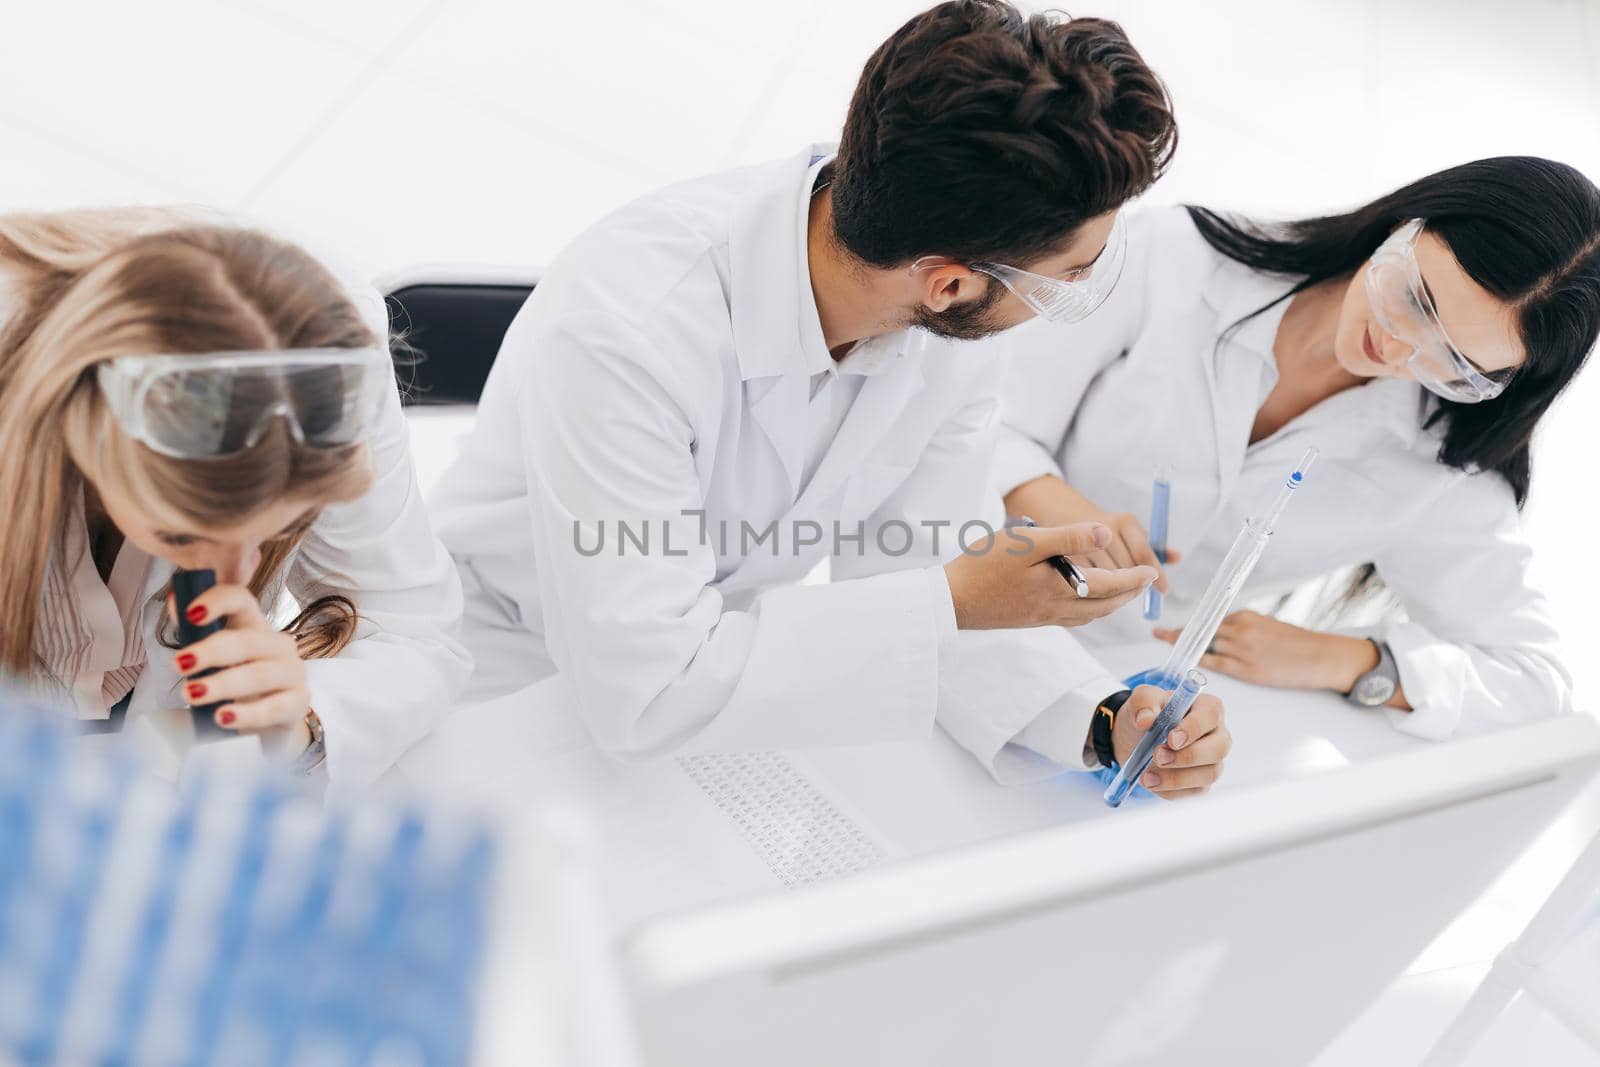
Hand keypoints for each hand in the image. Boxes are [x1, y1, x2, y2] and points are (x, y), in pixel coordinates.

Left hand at [169, 584, 312, 751]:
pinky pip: (273, 708)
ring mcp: (293, 672)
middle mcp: (278, 644)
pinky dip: (246, 714)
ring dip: (223, 684)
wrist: (268, 724)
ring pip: (258, 675)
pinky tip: (223, 718)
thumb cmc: (236, 685)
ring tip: (192, 694)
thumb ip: (195, 634)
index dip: (217, 602)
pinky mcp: (299, 702)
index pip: (241, 600)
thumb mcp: (215, 660)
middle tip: (180, 664)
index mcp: (254, 625)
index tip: (191, 615)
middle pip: (247, 641)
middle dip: (211, 652)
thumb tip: (173, 604)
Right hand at [945, 522, 1156, 629]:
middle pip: (1103, 606)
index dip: (1133, 580)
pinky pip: (1070, 618)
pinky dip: (1088, 610)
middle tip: (1143, 582)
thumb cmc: (983, 567)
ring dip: (1110, 604)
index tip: (1151, 573)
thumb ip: (1069, 538)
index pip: (1109, 587)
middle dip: (1127, 595)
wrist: (951, 600)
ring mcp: (1042, 617)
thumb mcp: (1027, 542)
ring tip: (1120, 591)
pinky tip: (1082, 601)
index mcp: (1060, 590)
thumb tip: (1105, 536)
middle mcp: (1055, 609)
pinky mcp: (1029, 619)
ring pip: (1088, 615)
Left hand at [1109, 685, 1229, 797]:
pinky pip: (1194, 792)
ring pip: (1208, 774)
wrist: (1136, 737)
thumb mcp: (1142, 699)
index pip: (1210, 716)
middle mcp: (1217, 735)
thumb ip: (1144, 703)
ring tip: (1148, 776)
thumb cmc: (1148, 713)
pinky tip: (1152, 783)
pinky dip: (1171, 790)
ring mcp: (1212, 761)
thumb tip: (1145, 719)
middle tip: (1158, 756)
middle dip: (1188, 756)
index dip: (1193, 729)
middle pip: (1218, 749)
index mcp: (1207, 708)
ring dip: (1177, 778)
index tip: (1171, 739)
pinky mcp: (1202, 782)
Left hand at [1154, 611, 1378, 691]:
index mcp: (1246, 616)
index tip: (1167, 627)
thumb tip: (1222, 634)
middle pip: (1202, 632)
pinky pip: (1215, 664)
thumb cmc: (1297, 643)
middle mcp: (1241, 630)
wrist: (1321, 656)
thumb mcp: (1268, 626)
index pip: (1209, 620)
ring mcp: (1243, 649)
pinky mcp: (1247, 669)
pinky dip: (1199, 663)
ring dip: (1188, 649)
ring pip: (1206, 647)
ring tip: (1168, 648)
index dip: (1188, 626)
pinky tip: (1186, 663)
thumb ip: (1243, 629)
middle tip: (1158, 634)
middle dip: (1181, 635)